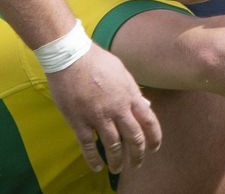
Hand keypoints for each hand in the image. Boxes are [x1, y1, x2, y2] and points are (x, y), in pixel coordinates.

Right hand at [45, 43, 161, 173]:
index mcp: (129, 95)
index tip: (154, 148)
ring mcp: (98, 116)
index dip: (154, 137)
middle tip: (136, 164)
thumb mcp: (121, 71)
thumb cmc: (96, 60)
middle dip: (138, 155)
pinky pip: (88, 146)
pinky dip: (94, 159)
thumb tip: (145, 106)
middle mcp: (117, 109)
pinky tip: (97, 167)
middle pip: (134, 138)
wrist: (70, 56)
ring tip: (117, 168)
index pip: (149, 121)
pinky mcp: (79, 121)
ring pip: (113, 146)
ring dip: (117, 161)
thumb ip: (133, 91)